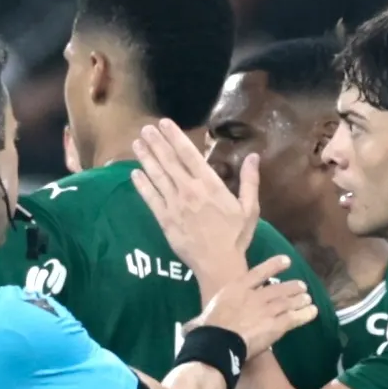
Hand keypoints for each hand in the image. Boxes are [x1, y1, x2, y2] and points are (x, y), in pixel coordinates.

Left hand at [128, 115, 260, 289]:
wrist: (219, 265)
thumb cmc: (236, 236)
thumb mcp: (250, 208)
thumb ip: (249, 181)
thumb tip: (253, 156)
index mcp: (210, 185)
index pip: (189, 154)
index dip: (175, 137)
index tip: (164, 123)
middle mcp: (189, 191)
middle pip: (169, 161)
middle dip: (156, 143)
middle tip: (145, 129)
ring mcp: (174, 205)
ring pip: (157, 176)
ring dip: (146, 158)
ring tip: (137, 143)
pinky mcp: (165, 220)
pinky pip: (150, 199)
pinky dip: (142, 185)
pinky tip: (134, 173)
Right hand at [200, 252, 318, 358]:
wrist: (219, 340)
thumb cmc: (206, 330)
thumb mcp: (200, 320)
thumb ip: (199, 322)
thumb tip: (188, 329)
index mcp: (236, 289)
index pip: (258, 273)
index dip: (274, 266)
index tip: (286, 261)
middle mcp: (254, 296)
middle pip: (277, 288)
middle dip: (291, 287)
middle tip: (301, 286)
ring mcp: (266, 309)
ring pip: (287, 302)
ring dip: (299, 299)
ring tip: (307, 297)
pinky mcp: (276, 325)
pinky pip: (294, 318)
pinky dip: (305, 314)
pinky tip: (312, 312)